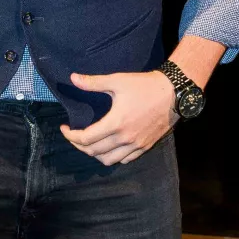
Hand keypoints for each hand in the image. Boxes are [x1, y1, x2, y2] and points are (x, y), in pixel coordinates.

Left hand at [60, 69, 176, 165]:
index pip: (85, 138)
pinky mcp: (145, 147)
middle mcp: (125, 138)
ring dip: (94, 154)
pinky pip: (124, 160)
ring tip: (89, 143)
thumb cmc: (145, 85)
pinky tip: (108, 146)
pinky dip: (112, 157)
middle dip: (78, 145)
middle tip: (73, 135)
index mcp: (116, 123)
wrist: (174, 93)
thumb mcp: (117, 80)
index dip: (70, 136)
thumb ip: (93, 82)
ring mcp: (136, 145)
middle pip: (93, 152)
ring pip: (108, 160)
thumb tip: (72, 78)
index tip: (64, 128)